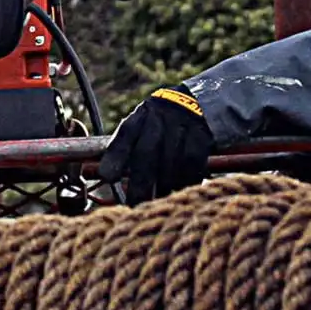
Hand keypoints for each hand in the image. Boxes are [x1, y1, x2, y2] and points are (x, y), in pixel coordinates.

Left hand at [100, 89, 213, 203]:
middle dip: (139, 184)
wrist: (198, 102)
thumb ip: (130, 147)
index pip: (125, 134)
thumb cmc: (163, 123)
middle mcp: (160, 118)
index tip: (108, 177)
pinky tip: (180, 194)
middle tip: (134, 207)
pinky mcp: (202, 136)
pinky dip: (186, 182)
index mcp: (141, 115)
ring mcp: (182, 126)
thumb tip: (110, 178)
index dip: (116, 156)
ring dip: (164, 188)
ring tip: (157, 205)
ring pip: (171, 163)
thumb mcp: (145, 124)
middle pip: (147, 154)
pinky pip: (193, 164)